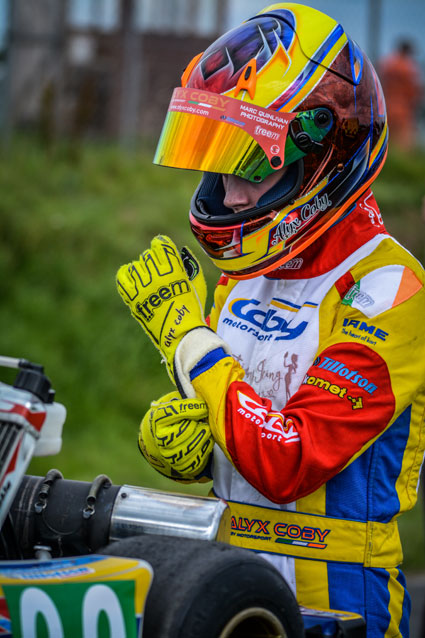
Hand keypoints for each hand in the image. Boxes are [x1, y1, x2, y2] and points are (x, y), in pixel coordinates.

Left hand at [117, 236, 207, 381]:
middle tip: (159, 272)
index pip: (161, 244)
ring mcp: (143, 287)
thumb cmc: (193, 311)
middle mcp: (156, 275)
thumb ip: (191, 266)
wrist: (181, 335)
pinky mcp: (133, 299)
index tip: (164, 250)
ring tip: (148, 279)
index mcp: (174, 270)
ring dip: (142, 269)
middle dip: (154, 260)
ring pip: (135, 266)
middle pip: (148, 255)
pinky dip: (127, 275)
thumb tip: (182, 251)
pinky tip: (134, 279)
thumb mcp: (198, 285)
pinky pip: (123, 278)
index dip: (162, 245)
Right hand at [138, 391, 213, 481]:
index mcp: (157, 419)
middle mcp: (160, 439)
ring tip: (206, 427)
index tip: (203, 405)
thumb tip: (201, 386)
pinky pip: (199, 457)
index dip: (191, 407)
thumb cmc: (172, 418)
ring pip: (194, 444)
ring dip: (204, 434)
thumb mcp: (173, 403)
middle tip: (206, 417)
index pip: (174, 411)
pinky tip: (206, 439)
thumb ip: (184, 397)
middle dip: (199, 422)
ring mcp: (170, 455)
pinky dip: (206, 447)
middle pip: (186, 429)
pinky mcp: (182, 466)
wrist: (160, 443)